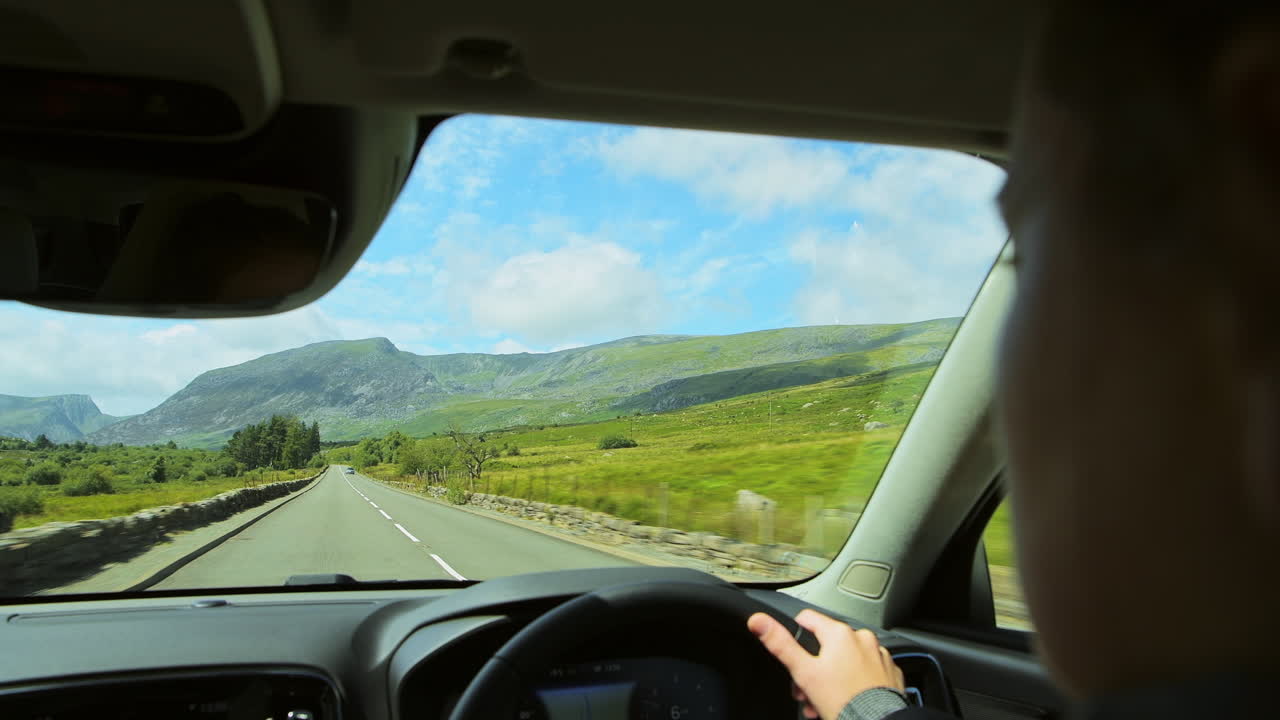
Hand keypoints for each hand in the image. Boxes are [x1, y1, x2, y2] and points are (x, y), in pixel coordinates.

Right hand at [747, 609, 905, 719]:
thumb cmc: (843, 700)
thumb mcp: (804, 672)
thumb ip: (781, 644)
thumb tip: (757, 620)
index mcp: (839, 633)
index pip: (807, 619)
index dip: (795, 638)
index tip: (796, 658)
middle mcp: (861, 638)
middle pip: (826, 645)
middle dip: (814, 668)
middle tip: (808, 690)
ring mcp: (878, 654)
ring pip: (846, 660)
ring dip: (832, 677)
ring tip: (826, 700)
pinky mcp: (889, 672)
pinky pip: (866, 672)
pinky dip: (854, 683)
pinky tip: (847, 698)